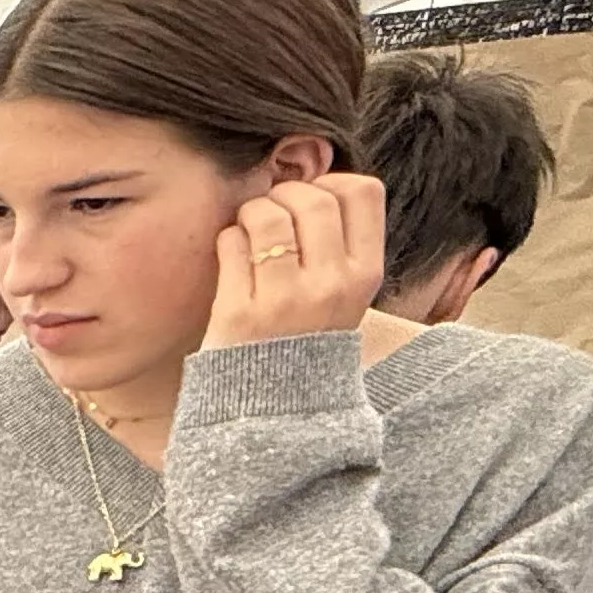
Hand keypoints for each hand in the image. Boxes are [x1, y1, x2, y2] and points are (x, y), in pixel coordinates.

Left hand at [205, 173, 387, 351]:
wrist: (274, 409)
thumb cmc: (304, 340)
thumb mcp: (345, 296)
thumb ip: (340, 246)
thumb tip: (316, 184)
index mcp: (365, 275)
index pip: (364, 192)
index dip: (332, 182)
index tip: (312, 200)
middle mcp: (331, 285)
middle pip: (312, 198)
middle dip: (284, 194)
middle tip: (270, 214)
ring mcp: (285, 299)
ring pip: (268, 215)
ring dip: (251, 212)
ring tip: (247, 231)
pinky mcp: (240, 312)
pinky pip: (231, 244)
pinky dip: (227, 240)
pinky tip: (231, 256)